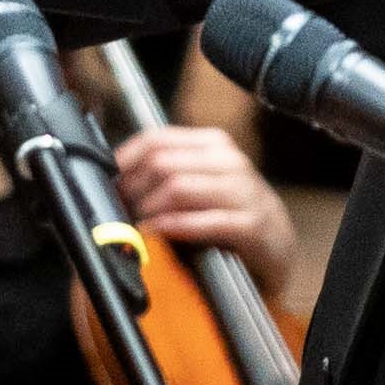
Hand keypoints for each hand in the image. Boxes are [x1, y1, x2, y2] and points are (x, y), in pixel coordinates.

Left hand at [115, 123, 300, 293]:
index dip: (124, 162)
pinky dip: (173, 227)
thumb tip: (113, 177)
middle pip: (161, 163)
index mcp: (213, 144)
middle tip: (120, 211)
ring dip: (148, 209)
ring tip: (136, 226)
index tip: (108, 184)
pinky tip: (159, 234)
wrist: (276, 245)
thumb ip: (165, 174)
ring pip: (177, 187)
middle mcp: (229, 161)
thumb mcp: (199, 184)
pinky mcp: (251, 224)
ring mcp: (242, 191)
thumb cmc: (230, 214)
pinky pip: (203, 221)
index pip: (155, 139)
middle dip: (132, 190)